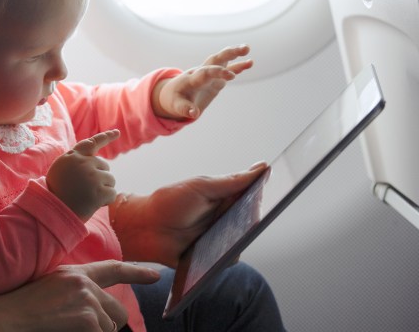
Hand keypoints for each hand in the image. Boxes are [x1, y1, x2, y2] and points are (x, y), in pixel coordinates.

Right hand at [0, 260, 159, 331]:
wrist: (5, 317)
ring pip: (109, 328)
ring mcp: (88, 301)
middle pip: (117, 311)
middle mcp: (84, 284)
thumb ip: (75, 291)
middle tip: (81, 328)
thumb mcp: (50, 288)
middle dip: (106, 325)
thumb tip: (97, 309)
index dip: (136, 273)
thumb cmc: (20, 306)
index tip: (155, 276)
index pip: (112, 269)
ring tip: (65, 328)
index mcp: (74, 273)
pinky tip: (65, 331)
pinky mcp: (88, 320)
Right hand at [47, 130, 118, 220]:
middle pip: (104, 166)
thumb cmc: (56, 194)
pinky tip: (93, 204)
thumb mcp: (59, 171)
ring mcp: (92, 176)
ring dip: (103, 189)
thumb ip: (75, 161)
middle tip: (85, 189)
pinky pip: (112, 194)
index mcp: (72, 157)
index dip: (106, 137)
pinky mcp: (99, 191)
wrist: (54, 213)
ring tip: (87, 196)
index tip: (117, 133)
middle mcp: (83, 163)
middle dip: (100, 177)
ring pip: (110, 180)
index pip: (92, 143)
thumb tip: (93, 157)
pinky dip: (106, 201)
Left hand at [111, 162, 268, 266]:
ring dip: (240, 237)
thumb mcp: (201, 187)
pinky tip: (223, 250)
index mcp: (225, 199)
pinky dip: (227, 255)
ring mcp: (220, 239)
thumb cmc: (170, 202)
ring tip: (235, 231)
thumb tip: (261, 168)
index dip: (267, 194)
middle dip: (256, 218)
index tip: (282, 189)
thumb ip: (230, 182)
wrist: (144, 227)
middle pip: (252, 221)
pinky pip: (228, 260)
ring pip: (242, 241)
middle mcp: (226, 219)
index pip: (253, 197)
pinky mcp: (212, 258)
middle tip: (256, 214)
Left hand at [153, 44, 252, 119]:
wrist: (172, 93)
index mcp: (192, 78)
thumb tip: (194, 114)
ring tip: (247, 48)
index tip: (231, 76)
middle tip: (244, 49)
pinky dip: (237, 66)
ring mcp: (209, 73)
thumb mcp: (176, 106)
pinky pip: (227, 69)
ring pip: (221, 60)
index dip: (218, 72)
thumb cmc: (174, 99)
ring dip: (234, 54)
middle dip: (228, 53)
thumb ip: (185, 108)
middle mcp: (201, 72)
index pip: (206, 72)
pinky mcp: (215, 78)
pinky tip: (249, 62)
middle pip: (214, 59)